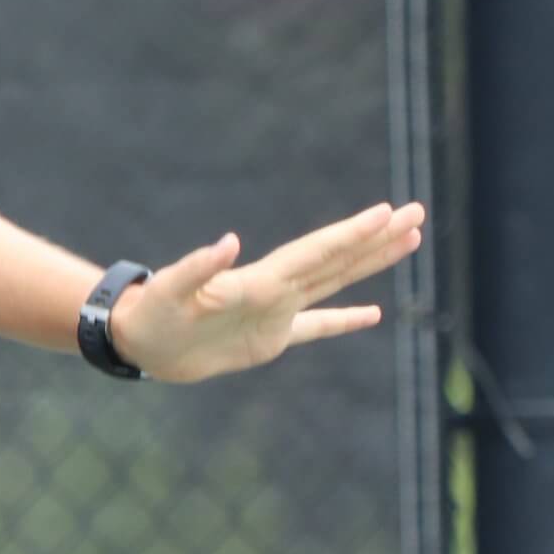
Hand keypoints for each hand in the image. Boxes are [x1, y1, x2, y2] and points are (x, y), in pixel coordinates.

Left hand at [109, 201, 426, 383]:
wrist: (136, 341)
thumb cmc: (150, 316)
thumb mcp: (170, 292)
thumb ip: (198, 268)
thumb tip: (229, 243)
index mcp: (259, 281)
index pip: (317, 252)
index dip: (352, 235)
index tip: (388, 213)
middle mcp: (275, 290)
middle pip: (337, 259)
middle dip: (377, 238)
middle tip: (417, 212)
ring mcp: (276, 313)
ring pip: (335, 282)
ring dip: (370, 262)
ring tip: (408, 240)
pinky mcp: (269, 339)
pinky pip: (317, 327)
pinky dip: (344, 320)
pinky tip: (373, 314)